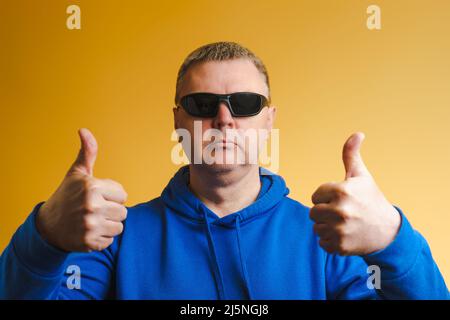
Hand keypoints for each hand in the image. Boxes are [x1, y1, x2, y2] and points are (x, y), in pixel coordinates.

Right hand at [36, 128, 127, 251]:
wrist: (48, 225)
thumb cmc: (67, 196)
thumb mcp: (77, 173)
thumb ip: (88, 152)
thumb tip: (84, 130)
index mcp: (92, 187)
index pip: (123, 195)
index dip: (112, 196)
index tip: (98, 197)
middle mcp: (92, 206)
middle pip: (123, 212)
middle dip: (112, 211)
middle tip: (94, 210)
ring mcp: (90, 225)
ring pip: (119, 227)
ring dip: (109, 225)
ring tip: (93, 220)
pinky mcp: (89, 242)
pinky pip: (110, 240)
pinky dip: (102, 238)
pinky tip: (89, 232)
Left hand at [310, 132, 400, 255]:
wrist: (388, 232)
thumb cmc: (371, 200)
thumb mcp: (362, 176)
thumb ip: (351, 155)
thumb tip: (357, 133)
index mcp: (341, 191)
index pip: (316, 195)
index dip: (327, 197)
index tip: (342, 199)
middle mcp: (340, 210)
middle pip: (313, 212)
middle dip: (325, 212)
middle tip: (342, 213)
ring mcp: (339, 230)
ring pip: (316, 227)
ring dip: (327, 227)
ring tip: (345, 224)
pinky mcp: (340, 246)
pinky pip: (322, 242)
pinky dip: (331, 241)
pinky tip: (346, 235)